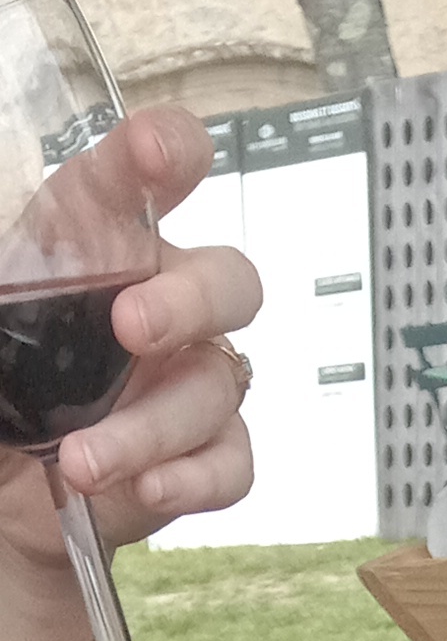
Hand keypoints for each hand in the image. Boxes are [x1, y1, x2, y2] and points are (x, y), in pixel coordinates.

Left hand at [0, 110, 259, 580]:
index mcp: (103, 239)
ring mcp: (191, 381)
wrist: (7, 486)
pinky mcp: (204, 457)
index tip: (153, 153)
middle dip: (189, 301)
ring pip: (214, 389)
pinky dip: (191, 479)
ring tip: (82, 461)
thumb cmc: (3, 381)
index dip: (168, 152)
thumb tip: (9, 280)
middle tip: (131, 328)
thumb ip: (13, 282)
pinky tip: (145, 488)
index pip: (150, 174)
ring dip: (149, 427)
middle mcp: (163, 300)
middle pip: (227, 281)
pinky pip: (230, 463)